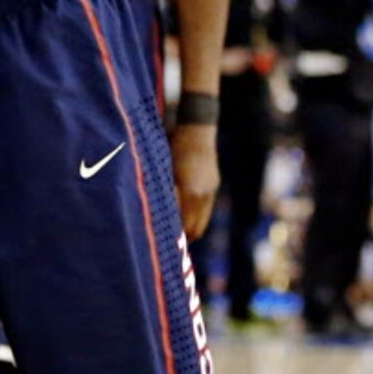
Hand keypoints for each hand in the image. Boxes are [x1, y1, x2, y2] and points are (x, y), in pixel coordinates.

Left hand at [171, 120, 219, 241]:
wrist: (196, 129)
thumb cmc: (170, 147)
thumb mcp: (162, 170)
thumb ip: (164, 194)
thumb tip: (158, 215)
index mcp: (189, 191)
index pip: (183, 224)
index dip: (174, 236)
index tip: (162, 242)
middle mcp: (202, 193)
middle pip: (195, 228)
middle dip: (183, 237)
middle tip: (168, 243)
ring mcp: (210, 190)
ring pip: (202, 220)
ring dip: (190, 228)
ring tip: (176, 233)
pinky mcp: (214, 185)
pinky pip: (205, 209)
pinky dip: (196, 216)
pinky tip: (184, 216)